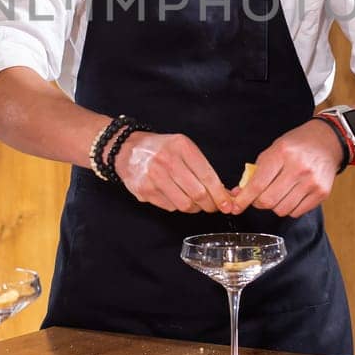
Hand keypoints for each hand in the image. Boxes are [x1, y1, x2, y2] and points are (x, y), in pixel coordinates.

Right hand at [114, 132, 233, 212]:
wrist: (127, 149)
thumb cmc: (160, 149)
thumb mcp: (183, 148)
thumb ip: (202, 168)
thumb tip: (224, 192)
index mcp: (181, 146)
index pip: (207, 176)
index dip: (220, 194)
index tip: (227, 204)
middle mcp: (167, 161)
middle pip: (198, 194)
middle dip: (210, 204)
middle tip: (213, 206)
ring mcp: (154, 177)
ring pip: (185, 204)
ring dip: (194, 208)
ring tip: (194, 202)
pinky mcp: (145, 191)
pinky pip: (170, 207)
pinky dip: (177, 205)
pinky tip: (175, 196)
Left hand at [231, 119, 340, 217]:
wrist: (327, 141)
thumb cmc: (297, 144)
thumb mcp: (273, 150)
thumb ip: (256, 171)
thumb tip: (239, 193)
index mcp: (282, 154)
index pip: (258, 184)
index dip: (244, 199)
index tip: (235, 206)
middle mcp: (298, 168)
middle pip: (269, 201)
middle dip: (258, 202)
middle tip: (259, 197)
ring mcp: (312, 182)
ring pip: (282, 209)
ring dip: (275, 206)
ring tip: (278, 193)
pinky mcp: (321, 193)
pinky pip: (296, 212)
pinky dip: (289, 208)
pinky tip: (291, 195)